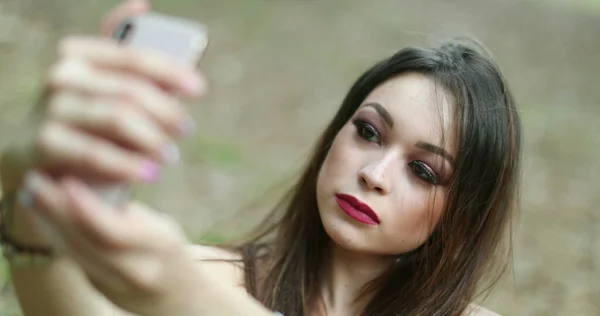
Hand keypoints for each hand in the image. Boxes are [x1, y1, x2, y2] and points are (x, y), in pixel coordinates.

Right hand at [1, 0, 204, 190]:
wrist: (41, 161)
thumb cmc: (88, 122)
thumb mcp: (107, 88)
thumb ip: (128, 60)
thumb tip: (142, 4)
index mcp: (81, 54)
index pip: (135, 57)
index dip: (171, 71)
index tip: (199, 89)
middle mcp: (62, 75)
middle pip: (130, 90)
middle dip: (166, 111)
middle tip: (185, 130)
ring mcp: (50, 108)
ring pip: (116, 118)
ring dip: (152, 139)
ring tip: (170, 155)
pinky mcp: (41, 143)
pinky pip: (94, 153)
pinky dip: (127, 165)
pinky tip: (149, 174)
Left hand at [18, 171, 200, 315]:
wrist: (177, 296)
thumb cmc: (168, 250)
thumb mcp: (161, 226)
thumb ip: (129, 213)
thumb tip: (91, 185)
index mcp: (160, 246)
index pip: (116, 229)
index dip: (88, 207)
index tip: (67, 181)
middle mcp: (137, 270)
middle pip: (89, 241)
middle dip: (58, 211)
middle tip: (37, 182)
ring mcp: (115, 284)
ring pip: (75, 252)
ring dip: (50, 222)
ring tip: (33, 195)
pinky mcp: (98, 289)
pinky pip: (74, 259)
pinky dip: (56, 235)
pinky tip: (44, 216)